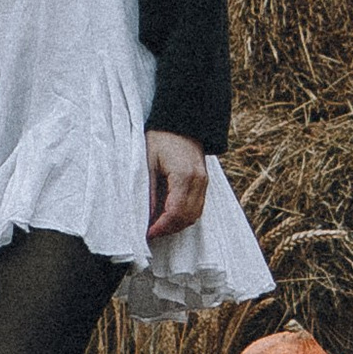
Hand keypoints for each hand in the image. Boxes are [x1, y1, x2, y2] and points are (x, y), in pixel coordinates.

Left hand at [145, 130, 208, 244]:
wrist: (182, 120)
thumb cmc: (161, 138)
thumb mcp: (149, 164)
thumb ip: (150, 192)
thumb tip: (148, 217)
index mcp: (184, 176)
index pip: (175, 212)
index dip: (162, 227)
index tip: (149, 233)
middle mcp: (198, 181)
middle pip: (188, 217)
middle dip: (169, 229)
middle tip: (152, 232)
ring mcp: (204, 181)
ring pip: (195, 215)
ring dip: (178, 224)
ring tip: (159, 225)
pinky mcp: (204, 180)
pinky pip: (197, 206)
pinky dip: (185, 215)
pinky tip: (170, 215)